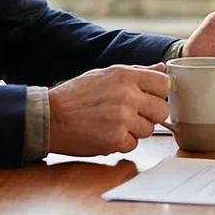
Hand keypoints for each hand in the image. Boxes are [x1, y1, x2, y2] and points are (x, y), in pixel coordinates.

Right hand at [47, 63, 170, 156]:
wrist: (49, 117)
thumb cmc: (76, 95)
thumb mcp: (105, 74)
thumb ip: (137, 72)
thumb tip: (161, 69)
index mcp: (125, 76)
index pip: (164, 84)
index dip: (158, 93)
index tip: (149, 97)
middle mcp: (127, 96)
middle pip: (162, 110)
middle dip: (150, 114)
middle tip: (133, 114)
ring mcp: (122, 119)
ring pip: (149, 129)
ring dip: (136, 130)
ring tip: (114, 123)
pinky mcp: (115, 140)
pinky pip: (134, 144)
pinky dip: (122, 142)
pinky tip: (107, 133)